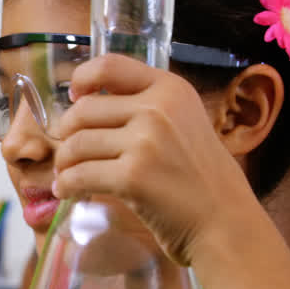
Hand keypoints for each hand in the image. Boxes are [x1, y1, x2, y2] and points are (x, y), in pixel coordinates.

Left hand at [52, 54, 258, 265]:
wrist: (226, 223)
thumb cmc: (200, 178)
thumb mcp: (183, 123)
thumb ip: (146, 107)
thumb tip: (85, 101)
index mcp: (171, 89)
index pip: (110, 65)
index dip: (81, 79)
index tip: (74, 98)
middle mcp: (158, 109)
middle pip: (83, 110)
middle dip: (66, 133)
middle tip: (68, 152)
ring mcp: (145, 142)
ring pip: (76, 144)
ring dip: (63, 162)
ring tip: (66, 174)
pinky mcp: (132, 177)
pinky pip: (79, 175)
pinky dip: (65, 185)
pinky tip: (66, 191)